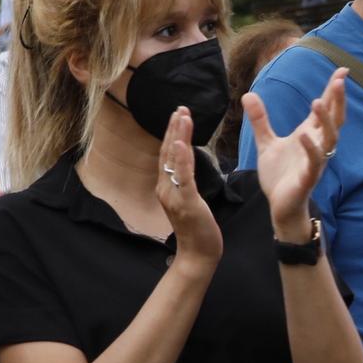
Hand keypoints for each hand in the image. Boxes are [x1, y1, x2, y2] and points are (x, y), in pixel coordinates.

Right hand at [155, 108, 223, 267]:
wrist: (198, 255)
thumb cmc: (197, 229)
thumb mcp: (190, 200)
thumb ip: (185, 181)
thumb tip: (187, 163)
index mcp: (166, 187)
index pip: (168, 155)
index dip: (172, 133)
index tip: (178, 114)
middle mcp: (165, 189)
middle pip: (168, 153)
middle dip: (174, 129)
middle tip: (180, 108)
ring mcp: (174, 196)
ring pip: (174, 161)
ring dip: (178, 137)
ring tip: (182, 116)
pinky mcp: (186, 202)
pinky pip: (182, 177)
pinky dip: (181, 159)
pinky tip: (181, 143)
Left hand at [245, 67, 346, 238]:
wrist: (279, 205)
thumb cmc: (280, 175)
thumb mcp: (267, 142)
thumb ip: (260, 120)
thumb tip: (248, 94)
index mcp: (309, 134)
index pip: (326, 109)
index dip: (334, 91)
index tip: (342, 70)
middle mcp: (317, 145)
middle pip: (334, 119)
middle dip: (337, 100)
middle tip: (340, 80)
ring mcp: (315, 161)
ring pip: (329, 139)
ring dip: (326, 121)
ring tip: (318, 102)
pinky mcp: (308, 178)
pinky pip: (314, 162)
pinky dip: (311, 148)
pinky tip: (304, 136)